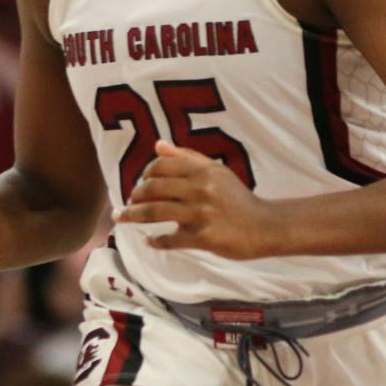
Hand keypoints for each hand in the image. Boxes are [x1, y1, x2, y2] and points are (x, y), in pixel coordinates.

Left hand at [116, 142, 278, 257]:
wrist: (264, 226)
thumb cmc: (237, 198)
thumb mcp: (216, 171)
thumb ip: (186, 156)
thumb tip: (157, 144)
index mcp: (202, 171)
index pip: (160, 166)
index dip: (144, 174)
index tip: (140, 184)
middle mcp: (199, 189)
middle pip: (152, 189)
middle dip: (133, 196)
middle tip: (128, 203)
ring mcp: (200, 214)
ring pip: (154, 212)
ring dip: (132, 215)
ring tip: (122, 218)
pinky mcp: (202, 237)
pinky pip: (169, 239)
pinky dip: (155, 241)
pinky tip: (149, 240)